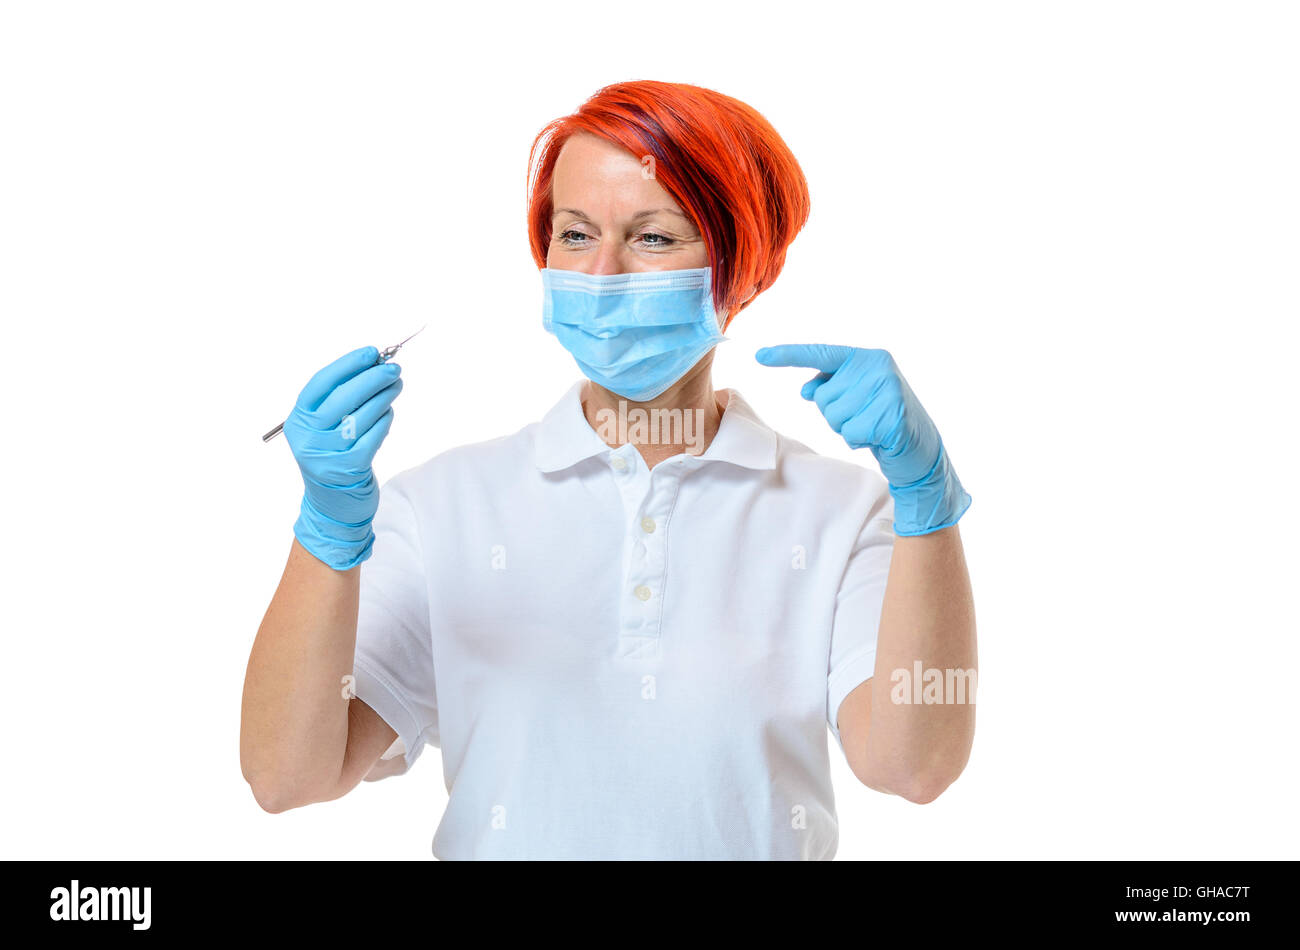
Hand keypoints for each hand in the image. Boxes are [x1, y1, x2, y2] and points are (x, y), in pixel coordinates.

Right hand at [283, 346, 402, 568]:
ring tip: (395, 385)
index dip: (347, 365)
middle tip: (393, 368)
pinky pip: (373, 436)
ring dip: (383, 396)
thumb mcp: (323, 429)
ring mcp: (328, 454)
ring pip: (362, 415)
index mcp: (298, 421)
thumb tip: (371, 365)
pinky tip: (389, 412)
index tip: (370, 352)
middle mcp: (309, 437)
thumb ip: (338, 400)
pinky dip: (385, 420)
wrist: (333, 505)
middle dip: (372, 378)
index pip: (320, 384)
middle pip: (343, 397)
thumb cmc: (332, 456)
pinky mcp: (349, 468)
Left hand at [755, 343, 969, 535]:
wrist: (920, 450)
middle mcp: (877, 366)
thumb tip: (807, 389)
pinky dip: (860, 441)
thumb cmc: (881, 420)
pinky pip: (851, 433)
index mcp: (866, 357)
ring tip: (871, 427)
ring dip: (848, 430)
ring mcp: (888, 389)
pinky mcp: (892, 415)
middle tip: (863, 419)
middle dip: (836, 416)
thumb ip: (832, 387)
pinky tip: (878, 438)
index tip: (759, 355)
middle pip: (823, 397)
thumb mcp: (856, 399)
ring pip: (834, 416)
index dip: (788, 355)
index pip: (821, 354)